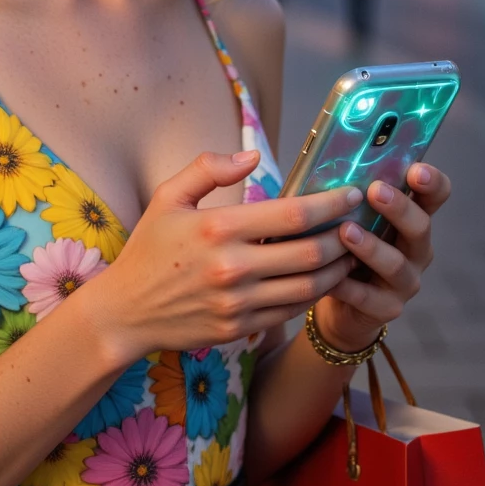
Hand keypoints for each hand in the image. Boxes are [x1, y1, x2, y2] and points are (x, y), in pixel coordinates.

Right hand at [88, 149, 360, 366]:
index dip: (332, 203)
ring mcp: (238, 303)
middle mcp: (232, 268)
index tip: (352, 194)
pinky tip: (323, 279)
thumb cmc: (148, 250)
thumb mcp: (167, 198)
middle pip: (312, 252)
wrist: (125, 313)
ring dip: (339, 268)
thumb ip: (208, 169)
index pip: (294, 214)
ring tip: (351, 252)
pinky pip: (291, 311)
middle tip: (360, 223)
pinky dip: (314, 294)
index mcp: (218, 228)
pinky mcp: (240, 328)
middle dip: (345, 236)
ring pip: (310, 287)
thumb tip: (251, 157)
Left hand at [312, 164, 451, 352]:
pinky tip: (330, 276)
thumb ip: (350, 198)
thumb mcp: (351, 219)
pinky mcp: (388, 308)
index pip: (435, 195)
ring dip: (371, 246)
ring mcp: (405, 281)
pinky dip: (348, 286)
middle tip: (375, 191)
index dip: (432, 182)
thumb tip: (324, 162)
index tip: (416, 170)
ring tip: (346, 231)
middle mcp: (416, 250)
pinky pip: (368, 297)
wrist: (341, 305)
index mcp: (411, 220)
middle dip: (400, 208)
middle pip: (420, 226)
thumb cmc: (345, 250)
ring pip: (396, 264)